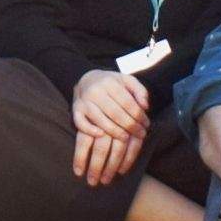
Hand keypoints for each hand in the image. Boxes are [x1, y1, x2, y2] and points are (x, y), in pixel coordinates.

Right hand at [66, 67, 147, 187]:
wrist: (87, 79)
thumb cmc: (112, 84)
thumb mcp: (127, 81)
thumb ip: (139, 91)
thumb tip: (145, 106)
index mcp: (112, 84)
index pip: (129, 104)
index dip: (138, 118)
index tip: (145, 130)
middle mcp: (97, 91)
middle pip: (116, 114)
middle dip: (129, 129)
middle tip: (140, 137)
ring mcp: (85, 101)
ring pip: (100, 121)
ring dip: (114, 133)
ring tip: (124, 141)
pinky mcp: (75, 109)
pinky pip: (81, 123)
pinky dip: (90, 130)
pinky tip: (100, 138)